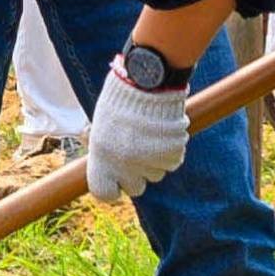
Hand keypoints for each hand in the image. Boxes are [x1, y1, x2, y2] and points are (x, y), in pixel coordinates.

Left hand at [76, 49, 198, 200]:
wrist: (147, 82)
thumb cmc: (120, 103)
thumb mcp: (102, 128)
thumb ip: (105, 153)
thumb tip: (108, 169)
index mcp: (102, 158)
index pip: (103, 193)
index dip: (111, 188)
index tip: (115, 180)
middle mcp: (124, 164)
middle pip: (135, 188)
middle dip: (136, 174)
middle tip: (137, 153)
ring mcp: (149, 161)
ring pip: (155, 174)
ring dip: (154, 160)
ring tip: (149, 135)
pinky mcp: (171, 155)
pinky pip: (172, 162)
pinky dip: (170, 151)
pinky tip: (163, 133)